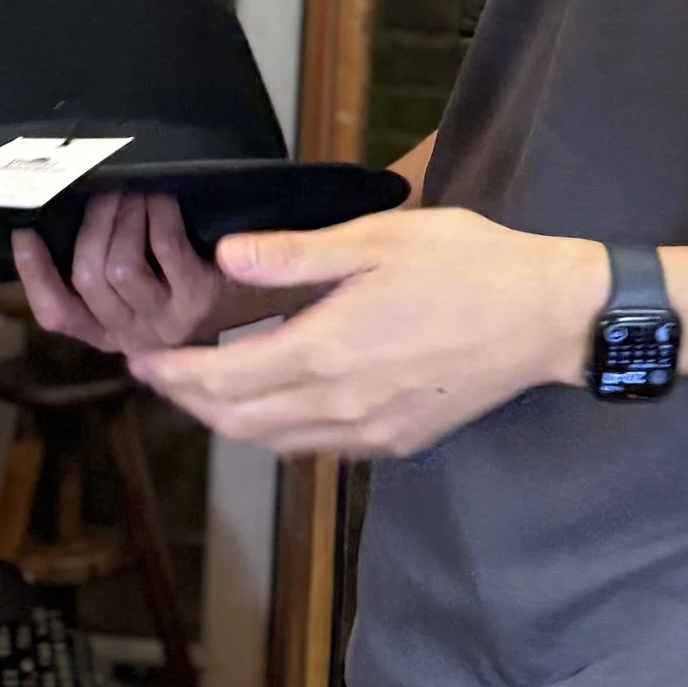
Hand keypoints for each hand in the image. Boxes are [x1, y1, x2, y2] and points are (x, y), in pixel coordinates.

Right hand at [10, 189, 231, 357]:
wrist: (257, 301)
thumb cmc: (186, 282)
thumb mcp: (139, 292)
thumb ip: (101, 273)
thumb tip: (58, 218)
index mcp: (107, 332)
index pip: (55, 313)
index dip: (34, 274)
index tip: (23, 231)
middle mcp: (132, 334)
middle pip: (87, 277)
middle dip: (90, 223)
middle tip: (99, 187)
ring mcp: (166, 322)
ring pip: (120, 266)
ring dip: (122, 216)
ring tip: (131, 189)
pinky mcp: (199, 299)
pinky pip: (166, 249)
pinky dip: (159, 215)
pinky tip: (162, 195)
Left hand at [130, 206, 608, 458]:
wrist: (546, 318)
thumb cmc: (468, 265)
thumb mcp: (379, 238)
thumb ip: (297, 254)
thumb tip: (226, 258)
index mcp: (327, 350)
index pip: (223, 379)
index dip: (172, 374)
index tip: (141, 359)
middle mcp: (340, 404)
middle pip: (238, 423)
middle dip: (189, 402)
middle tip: (161, 375)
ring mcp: (370, 431)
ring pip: (275, 443)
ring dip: (230, 421)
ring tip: (207, 389)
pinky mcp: (397, 442)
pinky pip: (317, 448)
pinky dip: (279, 432)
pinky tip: (279, 402)